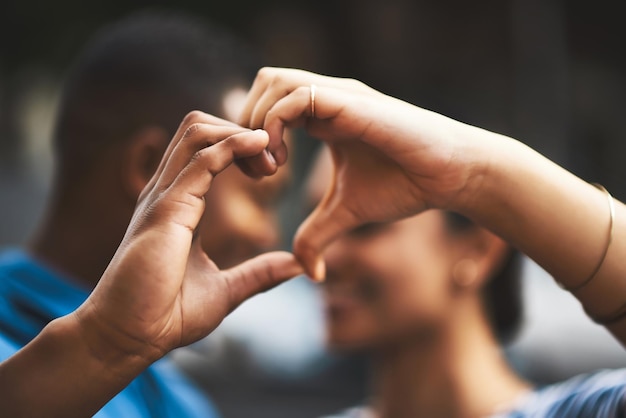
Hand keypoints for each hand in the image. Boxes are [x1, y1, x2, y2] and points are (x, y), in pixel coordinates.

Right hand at [74, 111, 302, 364]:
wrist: (129, 338)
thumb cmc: (166, 315)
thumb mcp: (226, 290)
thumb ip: (259, 273)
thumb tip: (296, 266)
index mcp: (179, 204)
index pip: (206, 150)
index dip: (241, 148)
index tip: (270, 170)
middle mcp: (168, 192)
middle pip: (200, 127)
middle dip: (241, 131)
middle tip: (273, 161)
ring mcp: (164, 196)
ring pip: (198, 131)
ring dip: (239, 134)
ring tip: (269, 156)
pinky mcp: (167, 209)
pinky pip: (202, 159)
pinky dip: (234, 146)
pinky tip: (259, 149)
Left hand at [240, 67, 480, 279]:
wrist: (449, 175)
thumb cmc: (405, 185)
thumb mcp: (346, 213)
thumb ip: (318, 235)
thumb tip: (307, 271)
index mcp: (324, 116)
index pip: (268, 105)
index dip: (251, 139)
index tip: (258, 178)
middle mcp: (327, 98)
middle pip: (263, 84)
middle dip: (246, 124)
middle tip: (258, 170)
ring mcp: (339, 94)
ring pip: (273, 82)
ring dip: (258, 123)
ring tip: (270, 167)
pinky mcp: (351, 101)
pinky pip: (296, 97)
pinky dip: (276, 126)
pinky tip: (284, 161)